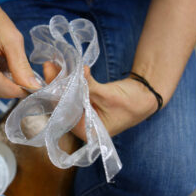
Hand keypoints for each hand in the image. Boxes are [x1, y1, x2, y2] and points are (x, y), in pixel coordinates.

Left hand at [43, 62, 157, 140]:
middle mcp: (82, 126)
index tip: (51, 76)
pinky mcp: (85, 104)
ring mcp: (83, 115)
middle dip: (55, 85)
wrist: (146, 96)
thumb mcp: (108, 94)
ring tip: (53, 64)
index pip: (65, 113)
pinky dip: (69, 81)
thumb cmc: (131, 102)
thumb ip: (88, 85)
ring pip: (66, 97)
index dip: (56, 94)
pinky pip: (73, 93)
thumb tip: (76, 71)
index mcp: (87, 132)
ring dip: (61, 81)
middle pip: (62, 104)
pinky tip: (64, 68)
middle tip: (49, 66)